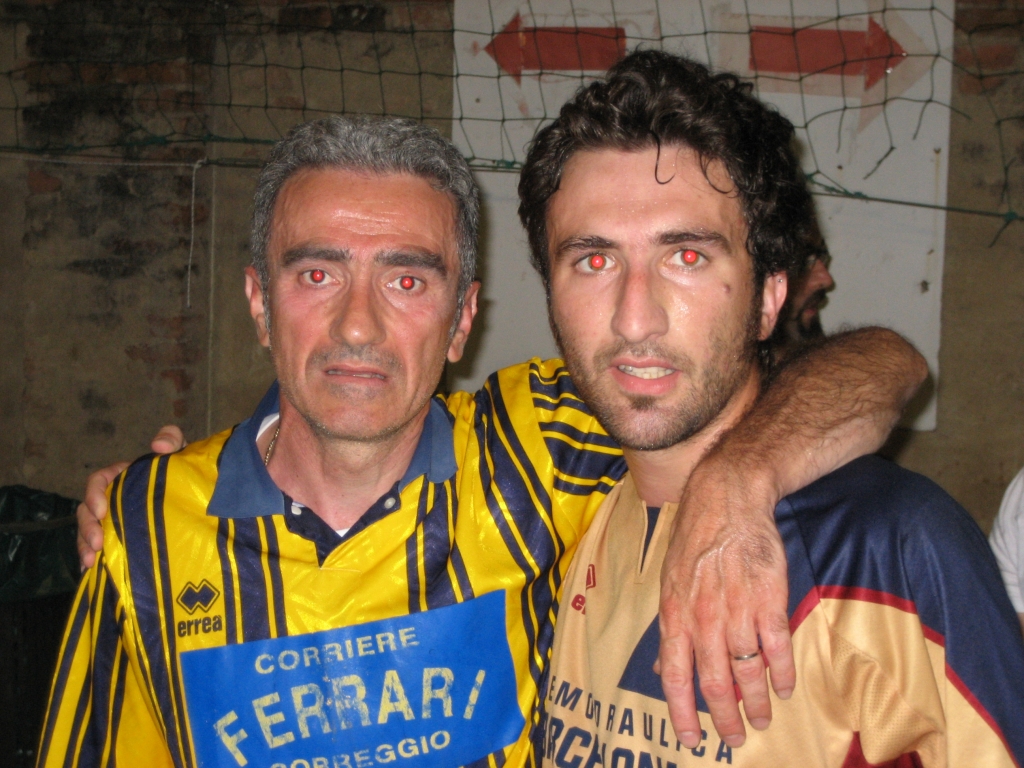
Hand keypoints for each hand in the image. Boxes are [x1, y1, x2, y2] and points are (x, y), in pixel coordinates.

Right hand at [76, 425, 186, 569]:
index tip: (101, 511)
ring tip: (92, 561)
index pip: (99, 481)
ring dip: (85, 546)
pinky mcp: (125, 542)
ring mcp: (119, 522)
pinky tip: (92, 572)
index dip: (94, 494)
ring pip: (90, 532)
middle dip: (87, 527)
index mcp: (124, 478)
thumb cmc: (189, 473)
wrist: (205, 500)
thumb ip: (172, 439)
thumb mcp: (183, 452)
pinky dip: (94, 560)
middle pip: (88, 511)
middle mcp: (116, 500)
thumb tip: (157, 445)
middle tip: (98, 543)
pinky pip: (102, 551)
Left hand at [657, 455, 793, 749]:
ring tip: (762, 719)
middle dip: (725, 718)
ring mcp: (736, 609)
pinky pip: (776, 647)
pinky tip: (785, 688)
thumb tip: (663, 671)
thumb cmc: (695, 542)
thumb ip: (672, 628)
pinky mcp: (768, 599)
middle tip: (736, 739)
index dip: (682, 713)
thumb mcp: (670, 583)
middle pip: (714, 682)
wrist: (726, 500)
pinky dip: (781, 673)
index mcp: (675, 615)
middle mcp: (703, 618)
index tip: (691, 741)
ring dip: (756, 702)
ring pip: (747, 671)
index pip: (675, 676)